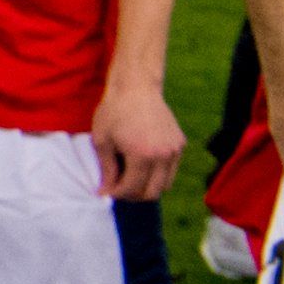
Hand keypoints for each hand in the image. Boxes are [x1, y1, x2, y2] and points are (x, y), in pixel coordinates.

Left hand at [94, 80, 185, 202]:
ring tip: (130, 179)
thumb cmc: (114, 112)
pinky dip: (158, 175)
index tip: (105, 192)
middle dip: (133, 196)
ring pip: (166, 184)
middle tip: (118, 188)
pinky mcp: (180, 144)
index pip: (132, 189)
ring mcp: (175, 150)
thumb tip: (106, 190)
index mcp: (142, 156)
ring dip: (148, 187)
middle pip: (153, 193)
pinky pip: (171, 170)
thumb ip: (107, 169)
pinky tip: (142, 166)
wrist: (136, 88)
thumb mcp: (102, 141)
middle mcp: (164, 156)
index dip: (116, 194)